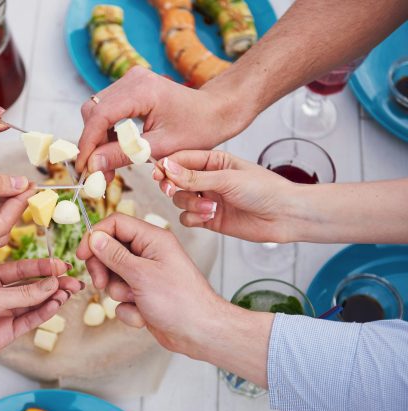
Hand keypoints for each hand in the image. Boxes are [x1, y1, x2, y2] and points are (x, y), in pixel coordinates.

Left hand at [0, 259, 81, 375]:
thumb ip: (24, 293)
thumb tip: (51, 284)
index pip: (23, 270)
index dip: (44, 268)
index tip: (63, 266)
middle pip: (33, 287)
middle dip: (54, 284)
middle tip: (75, 282)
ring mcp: (3, 314)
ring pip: (34, 304)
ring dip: (52, 299)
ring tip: (69, 293)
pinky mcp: (6, 332)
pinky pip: (29, 320)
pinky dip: (43, 313)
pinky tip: (55, 306)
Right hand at [75, 67, 251, 175]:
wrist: (215, 111)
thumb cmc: (197, 128)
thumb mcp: (160, 148)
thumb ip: (123, 155)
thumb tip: (93, 166)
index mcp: (142, 90)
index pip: (100, 116)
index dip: (87, 144)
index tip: (84, 169)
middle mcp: (132, 79)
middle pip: (93, 112)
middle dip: (91, 144)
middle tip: (97, 173)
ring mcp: (130, 81)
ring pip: (97, 112)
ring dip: (97, 140)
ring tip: (107, 168)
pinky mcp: (130, 88)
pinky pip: (107, 110)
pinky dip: (106, 133)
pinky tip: (114, 153)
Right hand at [75, 214, 271, 386]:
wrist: (199, 333)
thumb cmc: (180, 301)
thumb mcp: (141, 274)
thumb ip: (114, 255)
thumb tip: (95, 238)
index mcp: (153, 239)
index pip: (116, 224)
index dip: (96, 236)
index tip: (83, 255)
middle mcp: (149, 254)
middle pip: (110, 250)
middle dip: (104, 269)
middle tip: (102, 283)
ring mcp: (146, 275)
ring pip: (114, 277)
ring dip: (119, 293)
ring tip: (135, 301)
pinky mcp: (144, 295)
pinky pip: (123, 298)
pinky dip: (129, 309)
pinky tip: (144, 315)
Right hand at [154, 150, 300, 242]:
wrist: (284, 215)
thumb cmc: (264, 190)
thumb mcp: (227, 178)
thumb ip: (194, 177)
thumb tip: (168, 167)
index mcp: (214, 161)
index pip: (181, 159)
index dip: (167, 166)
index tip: (158, 172)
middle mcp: (208, 179)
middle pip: (175, 181)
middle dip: (172, 186)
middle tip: (171, 190)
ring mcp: (207, 199)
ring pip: (180, 200)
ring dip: (190, 204)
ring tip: (210, 207)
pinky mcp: (208, 218)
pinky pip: (187, 218)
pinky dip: (194, 218)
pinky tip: (210, 216)